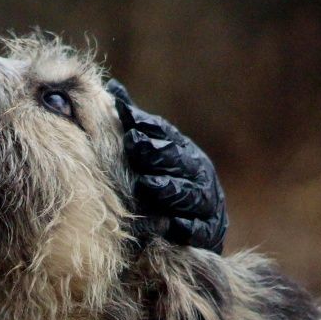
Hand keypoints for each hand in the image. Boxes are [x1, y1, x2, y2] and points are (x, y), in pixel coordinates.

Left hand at [106, 79, 227, 252]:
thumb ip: (135, 124)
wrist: (200, 224)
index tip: (131, 129)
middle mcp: (199, 175)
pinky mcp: (209, 232)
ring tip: (149, 184)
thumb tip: (112, 87)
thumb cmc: (168, 180)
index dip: (151, 132)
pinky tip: (172, 226)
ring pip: (190, 195)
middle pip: (181, 162)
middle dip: (160, 155)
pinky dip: (187, 228)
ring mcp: (206, 203)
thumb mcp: (154, 150)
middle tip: (136, 148)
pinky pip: (199, 230)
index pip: (169, 137)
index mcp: (185, 152)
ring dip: (171, 190)